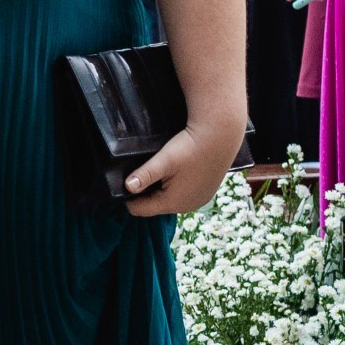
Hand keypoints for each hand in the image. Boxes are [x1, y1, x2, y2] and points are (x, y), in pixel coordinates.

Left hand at [124, 115, 247, 217]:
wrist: (221, 135)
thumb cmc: (191, 146)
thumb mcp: (164, 160)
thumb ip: (144, 174)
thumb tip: (127, 187)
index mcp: (173, 203)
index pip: (140, 210)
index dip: (129, 198)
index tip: (124, 183)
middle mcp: (187, 207)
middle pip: (155, 206)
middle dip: (145, 193)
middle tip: (141, 173)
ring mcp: (198, 201)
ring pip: (169, 201)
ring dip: (160, 190)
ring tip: (158, 171)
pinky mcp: (206, 193)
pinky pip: (183, 195)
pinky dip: (175, 188)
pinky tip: (175, 172)